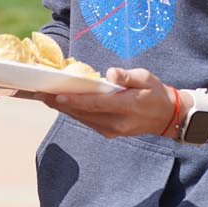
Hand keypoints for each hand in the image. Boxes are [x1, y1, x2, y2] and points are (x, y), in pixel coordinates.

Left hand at [41, 67, 176, 138]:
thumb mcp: (146, 77)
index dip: (74, 100)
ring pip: (83, 119)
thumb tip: (110, 73)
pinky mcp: (110, 133)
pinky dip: (74, 113)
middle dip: (60, 104)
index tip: (55, 95)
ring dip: (64, 109)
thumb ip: (128, 76)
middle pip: (84, 113)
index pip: (95, 104)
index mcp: (126, 106)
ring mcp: (113, 130)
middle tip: (40, 94)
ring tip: (45, 98)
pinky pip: (88, 122)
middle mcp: (117, 122)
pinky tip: (62, 105)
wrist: (167, 116)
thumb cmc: (155, 92)